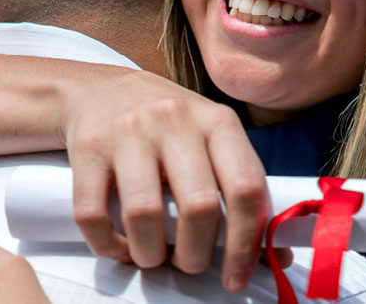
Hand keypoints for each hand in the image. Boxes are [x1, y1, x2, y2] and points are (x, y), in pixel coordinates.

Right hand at [57, 69, 284, 291]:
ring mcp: (129, 132)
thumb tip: (277, 257)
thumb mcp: (211, 140)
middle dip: (196, 255)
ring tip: (152, 257)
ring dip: (150, 254)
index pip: (246, 188)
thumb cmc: (166, 125)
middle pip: (199, 206)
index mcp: (218, 122)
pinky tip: (118, 246)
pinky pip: (93, 214)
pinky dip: (108, 244)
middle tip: (189, 265)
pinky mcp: (88, 147)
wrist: (97, 89)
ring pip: (145, 213)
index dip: (246, 243)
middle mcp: (176, 121)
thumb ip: (241, 189)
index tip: (236, 277)